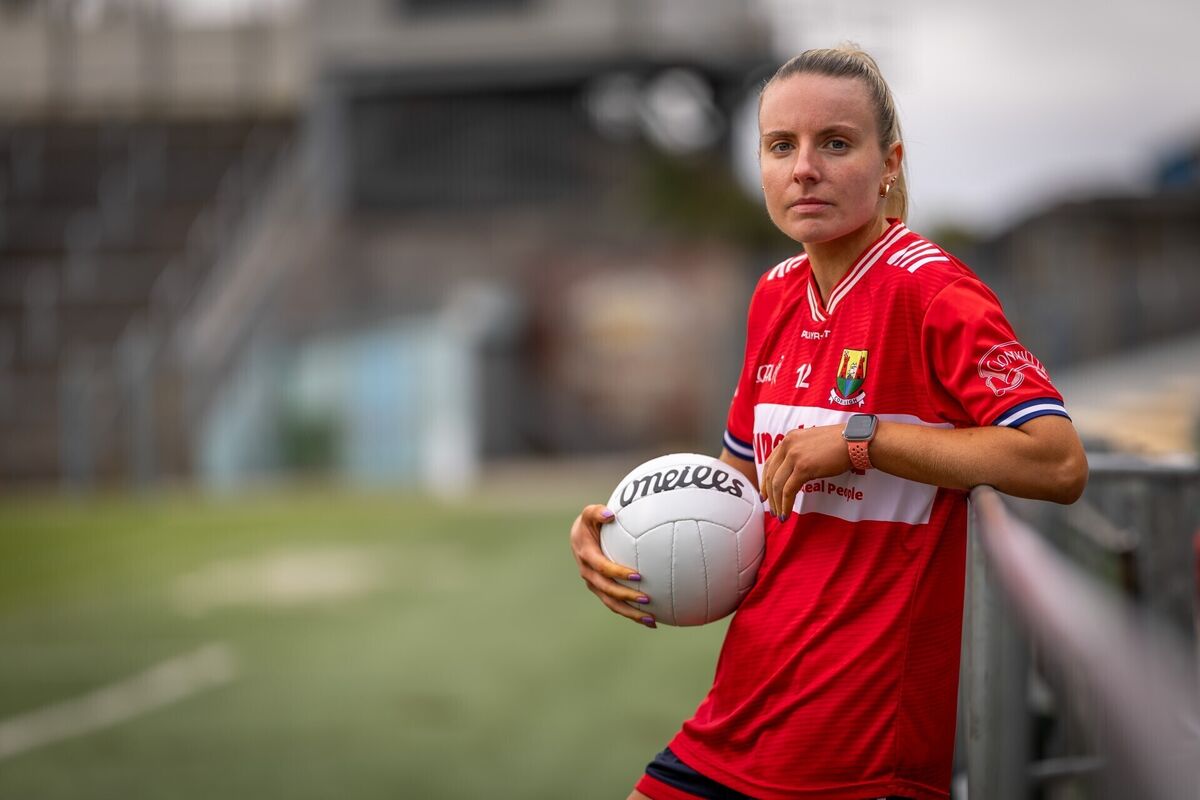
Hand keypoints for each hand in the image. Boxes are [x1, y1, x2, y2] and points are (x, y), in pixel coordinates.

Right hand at [569, 504, 656, 627]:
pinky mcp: (601, 590)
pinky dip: (631, 614)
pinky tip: (651, 620)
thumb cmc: (589, 522)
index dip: (618, 573)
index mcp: (586, 556)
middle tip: (647, 599)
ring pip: (612, 603)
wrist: (578, 537)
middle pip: (608, 590)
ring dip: (631, 613)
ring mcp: (594, 585)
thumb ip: (597, 511)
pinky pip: (615, 605)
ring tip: (651, 620)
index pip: (603, 568)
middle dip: (627, 596)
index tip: (637, 576)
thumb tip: (610, 514)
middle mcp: (588, 573)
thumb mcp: (589, 513)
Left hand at [760, 425, 852, 519]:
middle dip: (769, 495)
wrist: (856, 441)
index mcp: (790, 439)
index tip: (765, 494)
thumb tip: (795, 472)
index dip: (765, 480)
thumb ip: (802, 453)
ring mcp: (794, 455)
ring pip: (777, 484)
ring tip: (780, 515)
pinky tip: (786, 514)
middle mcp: (788, 445)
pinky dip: (785, 504)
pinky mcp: (803, 467)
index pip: (770, 462)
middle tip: (771, 508)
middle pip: (771, 474)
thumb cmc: (842, 444)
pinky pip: (788, 490)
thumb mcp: (814, 444)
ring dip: (777, 503)